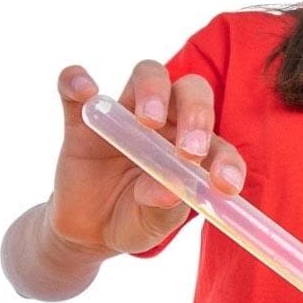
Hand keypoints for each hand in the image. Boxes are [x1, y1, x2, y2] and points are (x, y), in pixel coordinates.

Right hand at [46, 61, 248, 257]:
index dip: (226, 161)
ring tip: (148, 121)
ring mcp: (125, 113)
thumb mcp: (152, 224)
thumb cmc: (134, 220)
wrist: (89, 230)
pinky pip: (76, 85)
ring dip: (153, 89)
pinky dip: (77, 80)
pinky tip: (84, 91)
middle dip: (197, 114)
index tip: (223, 184)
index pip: (219, 143)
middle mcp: (166, 122)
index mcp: (194, 150)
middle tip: (188, 151)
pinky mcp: (84, 115)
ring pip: (148, 73)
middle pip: (190, 92)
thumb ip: (163, 208)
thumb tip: (168, 191)